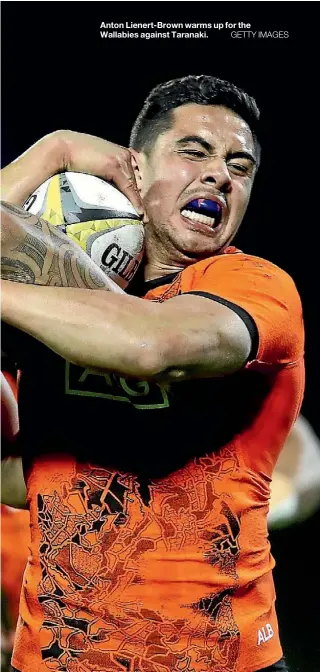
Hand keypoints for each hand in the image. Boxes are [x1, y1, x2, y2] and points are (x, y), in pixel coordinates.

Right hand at [0, 130, 146, 219]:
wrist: (61, 149)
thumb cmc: (73, 158)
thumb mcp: (94, 166)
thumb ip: (104, 175)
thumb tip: (106, 191)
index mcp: (120, 153)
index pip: (134, 176)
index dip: (137, 193)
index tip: (140, 207)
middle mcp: (124, 155)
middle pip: (137, 182)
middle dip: (141, 199)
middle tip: (144, 217)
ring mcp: (121, 159)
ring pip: (134, 186)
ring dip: (139, 204)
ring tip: (142, 220)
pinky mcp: (114, 166)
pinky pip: (128, 188)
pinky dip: (134, 202)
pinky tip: (138, 214)